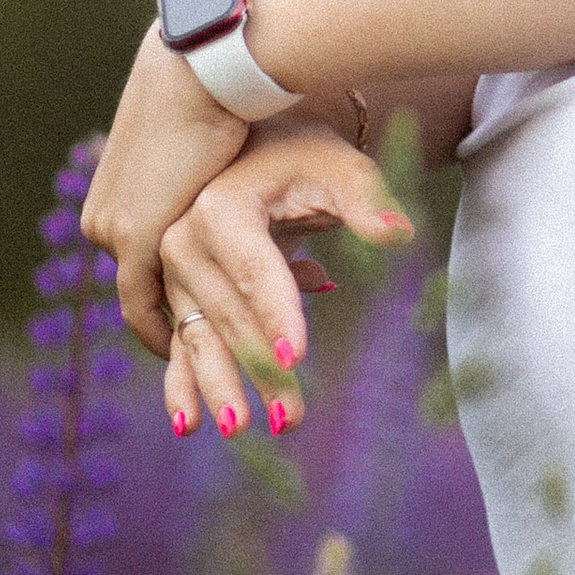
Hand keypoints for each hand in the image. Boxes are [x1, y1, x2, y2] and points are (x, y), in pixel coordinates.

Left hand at [83, 30, 263, 349]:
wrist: (202, 72)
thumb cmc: (219, 96)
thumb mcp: (204, 150)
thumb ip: (206, 182)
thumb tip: (233, 192)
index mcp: (113, 200)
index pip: (143, 266)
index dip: (180, 294)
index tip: (212, 315)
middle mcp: (102, 220)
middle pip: (144, 287)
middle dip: (184, 319)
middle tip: (220, 349)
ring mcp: (112, 232)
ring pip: (146, 300)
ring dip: (180, 330)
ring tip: (217, 359)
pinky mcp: (133, 239)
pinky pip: (143, 307)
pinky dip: (170, 333)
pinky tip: (203, 351)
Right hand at [159, 118, 414, 438]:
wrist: (251, 143)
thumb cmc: (304, 155)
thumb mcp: (339, 167)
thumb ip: (366, 201)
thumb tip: (400, 234)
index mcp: (220, 205)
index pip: (254, 268)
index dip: (276, 313)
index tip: (295, 359)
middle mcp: (184, 239)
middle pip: (227, 313)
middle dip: (259, 368)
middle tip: (288, 419)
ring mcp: (174, 270)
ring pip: (199, 335)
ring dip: (221, 386)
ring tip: (242, 430)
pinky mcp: (176, 293)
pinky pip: (178, 342)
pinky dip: (183, 382)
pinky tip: (188, 424)